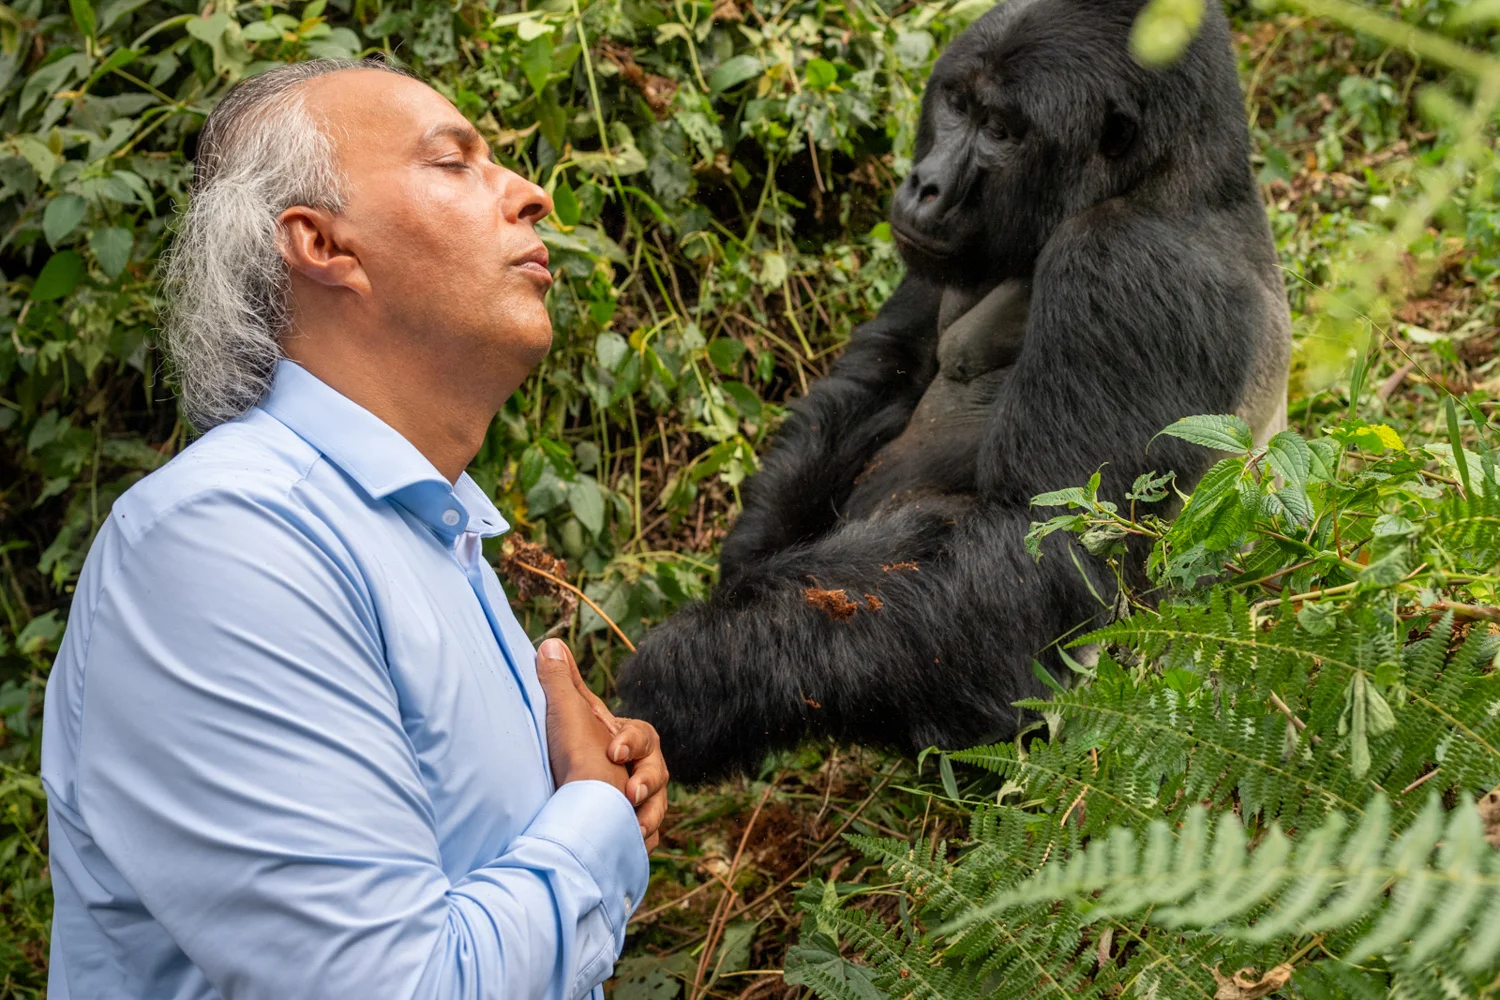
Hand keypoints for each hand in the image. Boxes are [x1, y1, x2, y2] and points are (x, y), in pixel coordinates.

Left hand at [537, 639, 669, 850]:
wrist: (561, 815)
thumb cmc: (567, 761)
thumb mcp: (562, 717)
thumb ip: (559, 680)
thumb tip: (548, 643)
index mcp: (621, 742)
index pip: (644, 735)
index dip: (632, 742)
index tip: (613, 751)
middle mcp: (632, 771)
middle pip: (659, 772)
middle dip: (648, 781)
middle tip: (630, 793)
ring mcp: (635, 803)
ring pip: (658, 806)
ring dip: (650, 814)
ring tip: (635, 825)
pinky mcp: (631, 832)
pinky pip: (648, 836)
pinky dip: (641, 840)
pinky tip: (632, 844)